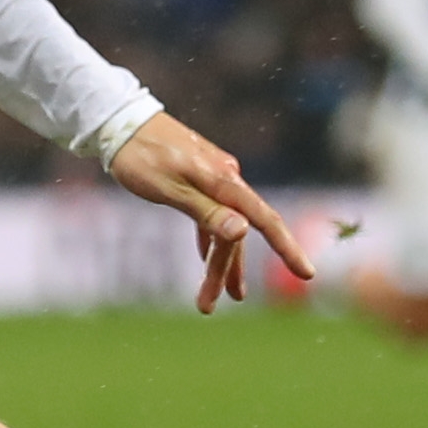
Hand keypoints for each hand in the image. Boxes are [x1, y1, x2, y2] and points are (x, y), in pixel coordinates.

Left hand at [104, 111, 312, 311]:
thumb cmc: (139, 156)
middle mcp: (226, 178)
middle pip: (236, 234)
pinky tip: (205, 256)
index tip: (307, 275)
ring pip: (225, 226)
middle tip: (206, 308)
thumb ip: (206, 212)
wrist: (119, 120)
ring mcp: (214, 177)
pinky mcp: (200, 176)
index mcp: (223, 182)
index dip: (287, 249)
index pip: (264, 220)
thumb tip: (243, 233)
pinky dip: (210, 237)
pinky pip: (213, 213)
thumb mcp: (169, 189)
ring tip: (216, 298)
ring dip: (219, 262)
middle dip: (225, 272)